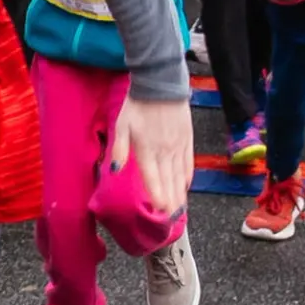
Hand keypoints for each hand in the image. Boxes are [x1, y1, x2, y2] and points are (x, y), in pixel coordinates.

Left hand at [111, 93, 194, 217]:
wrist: (161, 84)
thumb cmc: (138, 105)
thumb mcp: (122, 124)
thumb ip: (120, 148)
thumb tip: (116, 170)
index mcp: (146, 149)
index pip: (152, 178)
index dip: (157, 196)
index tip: (159, 212)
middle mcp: (164, 151)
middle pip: (168, 181)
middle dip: (170, 202)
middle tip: (170, 219)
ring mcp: (178, 146)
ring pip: (179, 175)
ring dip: (179, 194)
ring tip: (178, 210)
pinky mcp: (187, 140)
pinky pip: (188, 163)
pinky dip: (186, 177)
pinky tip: (185, 187)